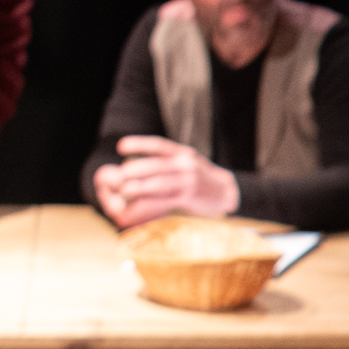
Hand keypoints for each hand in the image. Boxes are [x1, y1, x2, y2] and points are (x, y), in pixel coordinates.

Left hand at [98, 135, 241, 226]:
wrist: (228, 192)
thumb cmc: (203, 178)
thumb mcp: (190, 162)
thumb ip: (169, 162)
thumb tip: (140, 166)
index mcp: (184, 153)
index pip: (159, 145)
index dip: (139, 144)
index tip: (121, 146)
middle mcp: (186, 164)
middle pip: (157, 165)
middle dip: (136, 169)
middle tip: (120, 173)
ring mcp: (189, 181)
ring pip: (160, 183)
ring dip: (140, 186)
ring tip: (124, 189)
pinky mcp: (189, 197)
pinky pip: (165, 199)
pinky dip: (150, 203)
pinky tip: (138, 204)